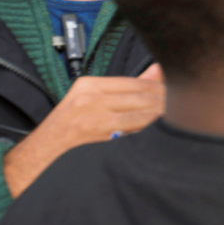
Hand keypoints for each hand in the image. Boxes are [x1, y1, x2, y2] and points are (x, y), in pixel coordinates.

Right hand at [2, 65, 165, 196]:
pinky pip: (135, 133)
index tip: (177, 94)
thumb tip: (158, 70)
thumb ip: (126, 86)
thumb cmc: (68, 127)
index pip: (138, 83)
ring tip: (175, 121)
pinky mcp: (99, 139)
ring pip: (143, 115)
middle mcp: (92, 98)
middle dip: (166, 103)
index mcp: (90, 85)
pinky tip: (160, 134)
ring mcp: (95, 119)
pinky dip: (150, 132)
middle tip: (183, 109)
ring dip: (162, 119)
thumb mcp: (90, 99)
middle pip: (144, 97)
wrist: (39, 154)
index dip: (162, 89)